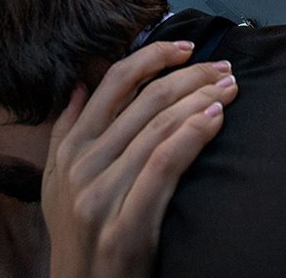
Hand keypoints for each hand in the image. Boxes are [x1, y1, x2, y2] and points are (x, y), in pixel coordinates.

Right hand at [43, 40, 238, 277]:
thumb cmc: (78, 237)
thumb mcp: (57, 184)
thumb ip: (65, 132)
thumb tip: (79, 87)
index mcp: (70, 149)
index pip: (113, 83)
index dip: (152, 57)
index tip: (185, 47)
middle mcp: (82, 167)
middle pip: (145, 101)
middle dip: (190, 77)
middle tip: (223, 69)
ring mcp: (101, 196)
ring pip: (159, 128)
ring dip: (200, 100)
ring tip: (229, 89)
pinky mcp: (125, 226)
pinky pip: (163, 165)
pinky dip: (192, 135)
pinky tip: (215, 119)